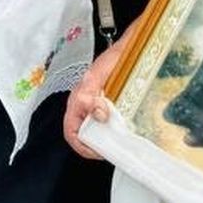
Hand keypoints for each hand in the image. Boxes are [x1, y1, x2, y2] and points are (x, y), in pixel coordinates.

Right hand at [64, 37, 129, 157]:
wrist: (131, 51)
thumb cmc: (113, 59)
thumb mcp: (99, 76)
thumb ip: (91, 95)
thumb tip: (98, 116)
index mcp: (77, 100)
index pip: (71, 131)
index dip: (82, 145)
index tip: (98, 151)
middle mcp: (85, 106)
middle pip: (84, 134)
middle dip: (96, 145)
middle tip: (112, 149)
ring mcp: (98, 107)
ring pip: (97, 131)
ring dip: (107, 139)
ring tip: (119, 142)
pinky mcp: (111, 107)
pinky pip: (109, 125)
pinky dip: (116, 132)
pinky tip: (125, 130)